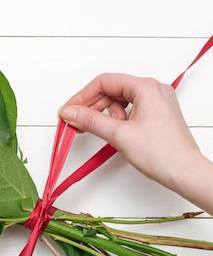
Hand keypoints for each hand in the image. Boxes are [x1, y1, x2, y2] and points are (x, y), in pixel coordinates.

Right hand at [60, 73, 212, 212]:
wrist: (186, 173)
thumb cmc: (162, 154)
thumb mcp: (119, 135)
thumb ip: (90, 120)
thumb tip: (69, 112)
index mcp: (146, 87)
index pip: (104, 82)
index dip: (82, 96)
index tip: (69, 110)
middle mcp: (153, 90)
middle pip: (112, 90)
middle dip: (91, 107)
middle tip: (75, 122)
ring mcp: (157, 101)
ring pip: (120, 101)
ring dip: (104, 115)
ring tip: (96, 131)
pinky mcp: (157, 114)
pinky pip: (130, 109)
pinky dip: (117, 120)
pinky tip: (112, 133)